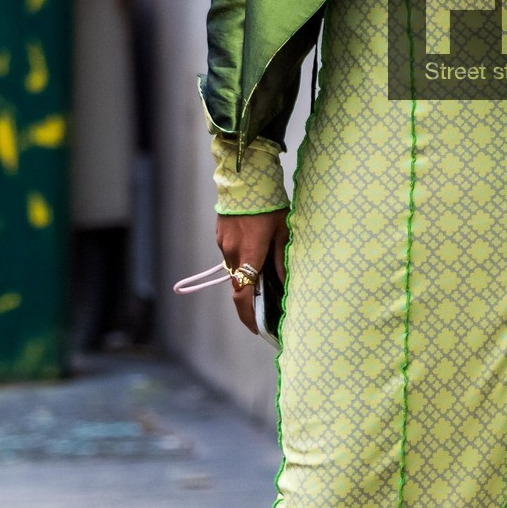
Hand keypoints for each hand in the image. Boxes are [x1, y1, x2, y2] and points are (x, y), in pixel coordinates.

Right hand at [216, 212, 286, 333]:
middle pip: (239, 284)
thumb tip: (286, 285)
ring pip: (235, 269)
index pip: (243, 295)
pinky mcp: (220, 235)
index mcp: (249, 255)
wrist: (246, 179)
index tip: (257, 328)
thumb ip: (282, 260)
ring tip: (265, 270)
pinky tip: (256, 249)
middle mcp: (232, 253)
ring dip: (248, 274)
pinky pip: (231, 254)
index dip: (248, 315)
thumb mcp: (283, 232)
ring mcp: (223, 244)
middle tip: (267, 305)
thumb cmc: (270, 206)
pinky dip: (243, 258)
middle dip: (251, 297)